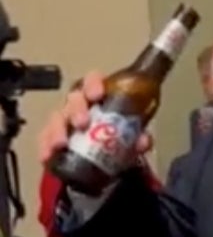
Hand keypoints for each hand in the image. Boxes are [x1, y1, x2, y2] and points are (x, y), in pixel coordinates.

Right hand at [37, 70, 152, 164]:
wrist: (105, 152)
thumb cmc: (117, 131)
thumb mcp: (132, 132)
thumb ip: (140, 136)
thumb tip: (143, 141)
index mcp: (99, 95)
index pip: (93, 79)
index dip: (93, 84)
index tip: (97, 95)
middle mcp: (80, 103)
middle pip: (74, 98)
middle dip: (76, 109)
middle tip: (82, 123)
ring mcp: (65, 119)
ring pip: (56, 117)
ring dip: (57, 129)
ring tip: (62, 144)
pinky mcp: (53, 136)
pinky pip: (45, 138)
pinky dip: (45, 147)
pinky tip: (47, 156)